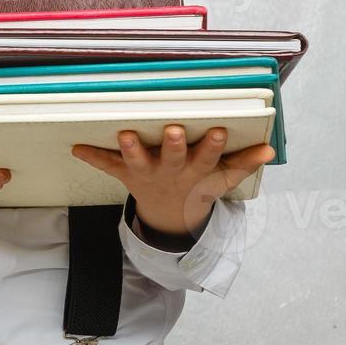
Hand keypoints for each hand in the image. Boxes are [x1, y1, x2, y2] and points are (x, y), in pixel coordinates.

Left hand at [70, 125, 274, 237]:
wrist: (170, 214)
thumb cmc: (198, 185)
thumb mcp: (223, 179)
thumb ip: (244, 163)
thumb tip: (270, 150)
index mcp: (196, 170)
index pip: (208, 158)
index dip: (214, 146)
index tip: (219, 131)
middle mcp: (171, 171)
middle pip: (174, 158)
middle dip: (175, 145)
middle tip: (175, 130)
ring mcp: (147, 172)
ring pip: (138, 161)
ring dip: (131, 149)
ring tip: (125, 134)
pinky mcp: (126, 173)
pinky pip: (107, 165)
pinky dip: (92, 157)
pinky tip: (76, 148)